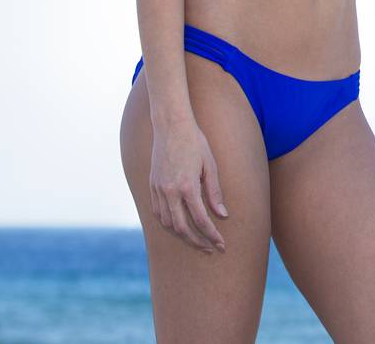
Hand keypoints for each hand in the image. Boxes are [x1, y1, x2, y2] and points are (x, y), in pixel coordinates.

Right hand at [149, 121, 229, 253]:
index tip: (221, 244)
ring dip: (182, 235)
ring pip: (167, 224)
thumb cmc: (195, 142)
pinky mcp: (152, 185)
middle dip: (197, 242)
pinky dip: (168, 224)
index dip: (212, 235)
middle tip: (210, 249)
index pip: (200, 220)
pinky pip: (158, 212)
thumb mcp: (211, 165)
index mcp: (187, 186)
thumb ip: (214, 192)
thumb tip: (222, 215)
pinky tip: (179, 226)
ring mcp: (158, 189)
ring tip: (196, 240)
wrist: (171, 125)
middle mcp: (170, 191)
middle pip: (182, 228)